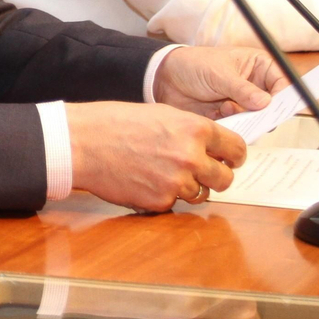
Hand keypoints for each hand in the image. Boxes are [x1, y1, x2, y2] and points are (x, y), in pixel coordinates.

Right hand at [67, 101, 247, 211]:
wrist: (82, 143)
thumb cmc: (115, 122)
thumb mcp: (160, 114)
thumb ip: (190, 130)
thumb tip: (212, 145)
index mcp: (195, 129)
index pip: (236, 149)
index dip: (234, 156)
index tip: (230, 160)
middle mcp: (191, 157)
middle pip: (225, 179)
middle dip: (216, 177)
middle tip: (202, 172)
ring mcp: (176, 182)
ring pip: (200, 194)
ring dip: (188, 187)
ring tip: (164, 174)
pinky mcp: (159, 201)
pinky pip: (173, 204)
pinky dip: (163, 196)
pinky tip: (145, 181)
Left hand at [152, 46, 285, 117]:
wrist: (165, 78)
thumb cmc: (193, 65)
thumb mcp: (219, 73)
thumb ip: (242, 89)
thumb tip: (265, 103)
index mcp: (259, 67)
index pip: (283, 82)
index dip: (284, 97)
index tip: (277, 108)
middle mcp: (255, 86)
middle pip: (274, 105)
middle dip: (266, 113)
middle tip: (257, 117)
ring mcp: (243, 103)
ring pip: (258, 119)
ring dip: (247, 120)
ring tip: (228, 109)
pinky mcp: (231, 117)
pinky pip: (241, 127)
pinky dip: (234, 126)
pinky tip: (219, 114)